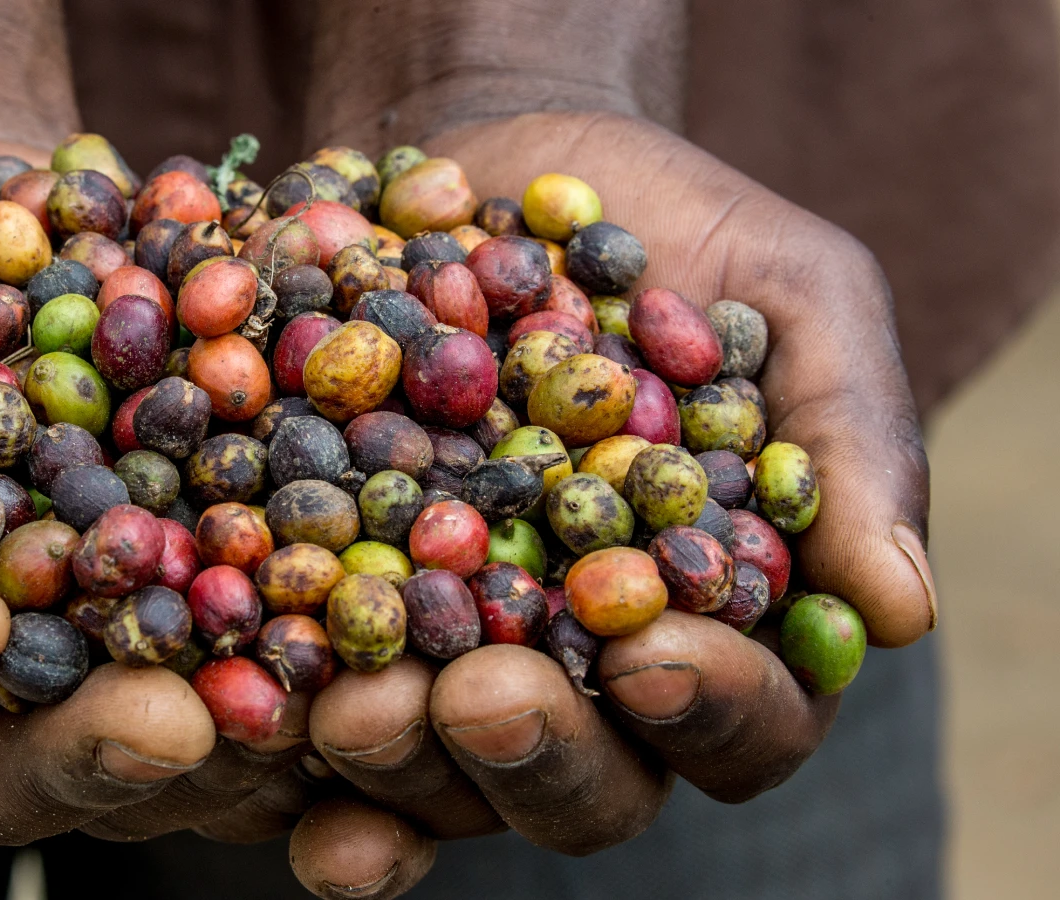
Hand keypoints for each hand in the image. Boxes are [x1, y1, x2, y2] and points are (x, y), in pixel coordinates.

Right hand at [0, 107, 314, 846]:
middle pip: (8, 755)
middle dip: (89, 745)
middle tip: (175, 722)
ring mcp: (65, 630)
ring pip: (144, 721)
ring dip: (228, 725)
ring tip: (306, 698)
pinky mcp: (169, 569)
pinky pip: (242, 619)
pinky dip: (307, 621)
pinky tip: (374, 608)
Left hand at [287, 111, 935, 896]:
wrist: (501, 169)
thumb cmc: (672, 234)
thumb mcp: (795, 297)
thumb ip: (849, 441)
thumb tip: (904, 607)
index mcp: (722, 626)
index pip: (744, 722)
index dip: (708, 708)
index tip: (655, 653)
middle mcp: (589, 675)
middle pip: (586, 786)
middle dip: (534, 755)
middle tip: (481, 696)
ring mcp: (457, 658)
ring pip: (439, 776)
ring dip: (396, 760)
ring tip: (350, 701)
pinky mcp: (338, 620)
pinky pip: (307, 709)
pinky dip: (280, 737)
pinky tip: (248, 724)